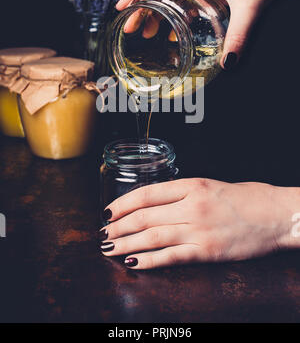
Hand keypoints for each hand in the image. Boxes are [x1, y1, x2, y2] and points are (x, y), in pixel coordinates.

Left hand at [100, 178, 299, 268]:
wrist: (275, 215)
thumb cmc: (246, 198)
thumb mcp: (210, 185)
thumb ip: (182, 193)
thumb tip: (153, 204)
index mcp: (191, 185)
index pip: (146, 193)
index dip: (122, 203)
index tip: (107, 211)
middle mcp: (191, 206)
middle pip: (144, 216)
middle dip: (118, 226)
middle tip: (102, 233)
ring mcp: (198, 229)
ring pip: (152, 237)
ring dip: (126, 243)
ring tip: (109, 248)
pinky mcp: (207, 251)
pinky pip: (171, 257)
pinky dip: (149, 261)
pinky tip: (133, 263)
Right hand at [116, 0, 299, 67]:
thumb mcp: (249, 8)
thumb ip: (238, 36)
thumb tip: (228, 64)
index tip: (121, 7)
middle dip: (143, 8)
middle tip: (132, 28)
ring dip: (157, 13)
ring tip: (147, 34)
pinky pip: (185, 3)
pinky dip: (175, 17)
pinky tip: (172, 34)